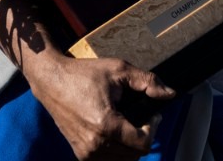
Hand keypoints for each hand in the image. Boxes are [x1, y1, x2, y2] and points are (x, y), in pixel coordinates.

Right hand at [27, 54, 175, 158]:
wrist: (52, 81)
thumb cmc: (84, 74)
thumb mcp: (119, 70)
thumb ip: (147, 81)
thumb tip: (170, 94)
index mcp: (106, 125)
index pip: (142, 144)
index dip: (154, 129)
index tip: (154, 115)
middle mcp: (95, 144)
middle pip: (135, 155)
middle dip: (145, 137)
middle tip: (146, 119)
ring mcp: (86, 152)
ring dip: (132, 146)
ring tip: (132, 125)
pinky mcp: (80, 154)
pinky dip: (119, 151)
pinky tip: (119, 132)